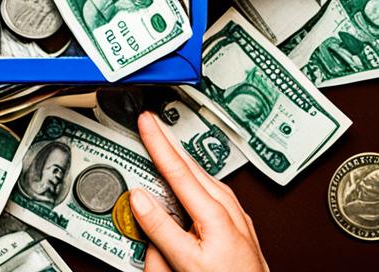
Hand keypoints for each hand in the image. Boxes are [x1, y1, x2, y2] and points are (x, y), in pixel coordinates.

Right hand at [132, 112, 267, 271]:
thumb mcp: (186, 261)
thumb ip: (161, 228)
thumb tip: (140, 198)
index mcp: (215, 212)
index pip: (178, 169)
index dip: (158, 142)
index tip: (146, 121)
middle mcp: (228, 208)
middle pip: (192, 167)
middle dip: (170, 142)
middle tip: (152, 123)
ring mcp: (236, 216)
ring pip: (205, 177)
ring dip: (183, 159)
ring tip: (166, 145)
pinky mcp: (238, 225)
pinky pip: (214, 190)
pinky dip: (196, 178)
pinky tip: (192, 180)